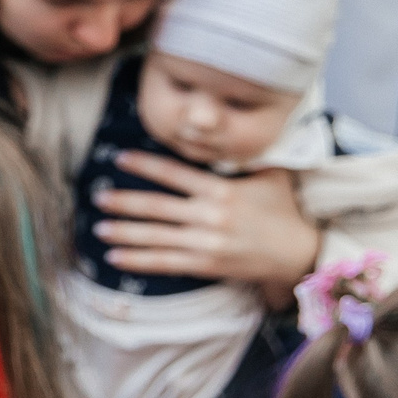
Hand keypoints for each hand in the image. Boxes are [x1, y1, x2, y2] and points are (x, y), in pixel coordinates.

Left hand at [93, 154, 321, 294]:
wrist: (300, 253)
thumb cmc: (282, 210)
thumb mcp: (270, 176)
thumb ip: (244, 158)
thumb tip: (227, 132)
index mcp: (223, 190)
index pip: (175, 174)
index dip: (145, 165)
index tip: (119, 159)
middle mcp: (212, 216)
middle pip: (158, 207)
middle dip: (124, 202)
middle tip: (97, 196)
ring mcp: (207, 243)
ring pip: (156, 236)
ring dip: (124, 233)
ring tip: (99, 227)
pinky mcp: (207, 265)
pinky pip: (165, 262)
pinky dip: (138, 260)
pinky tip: (114, 257)